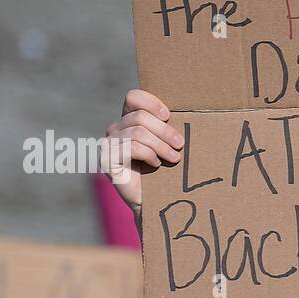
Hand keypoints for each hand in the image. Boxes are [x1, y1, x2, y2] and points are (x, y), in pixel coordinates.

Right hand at [101, 89, 184, 209]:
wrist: (156, 200)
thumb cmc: (166, 170)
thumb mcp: (169, 145)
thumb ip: (169, 128)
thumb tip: (191, 112)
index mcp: (129, 120)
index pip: (133, 97)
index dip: (150, 102)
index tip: (168, 115)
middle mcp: (116, 129)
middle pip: (139, 117)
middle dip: (164, 131)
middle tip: (180, 144)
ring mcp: (109, 144)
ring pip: (137, 133)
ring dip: (160, 145)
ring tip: (174, 158)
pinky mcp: (107, 161)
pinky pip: (131, 148)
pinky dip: (148, 154)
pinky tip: (156, 164)